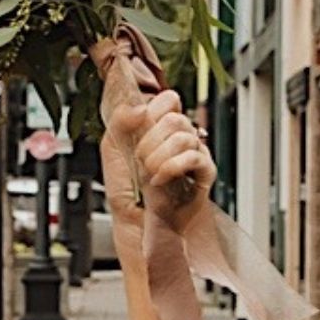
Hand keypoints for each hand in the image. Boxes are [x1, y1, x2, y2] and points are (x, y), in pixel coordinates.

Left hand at [95, 34, 208, 229]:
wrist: (140, 220)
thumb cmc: (130, 187)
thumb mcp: (114, 150)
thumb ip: (120, 123)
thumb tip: (138, 108)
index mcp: (162, 127)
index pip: (169, 100)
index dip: (152, 111)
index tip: (138, 130)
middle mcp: (182, 136)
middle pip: (174, 118)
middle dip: (150, 141)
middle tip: (140, 160)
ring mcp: (195, 152)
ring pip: (183, 136)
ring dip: (158, 156)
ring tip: (149, 173)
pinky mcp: (205, 171)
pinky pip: (194, 157)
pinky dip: (171, 168)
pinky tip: (159, 180)